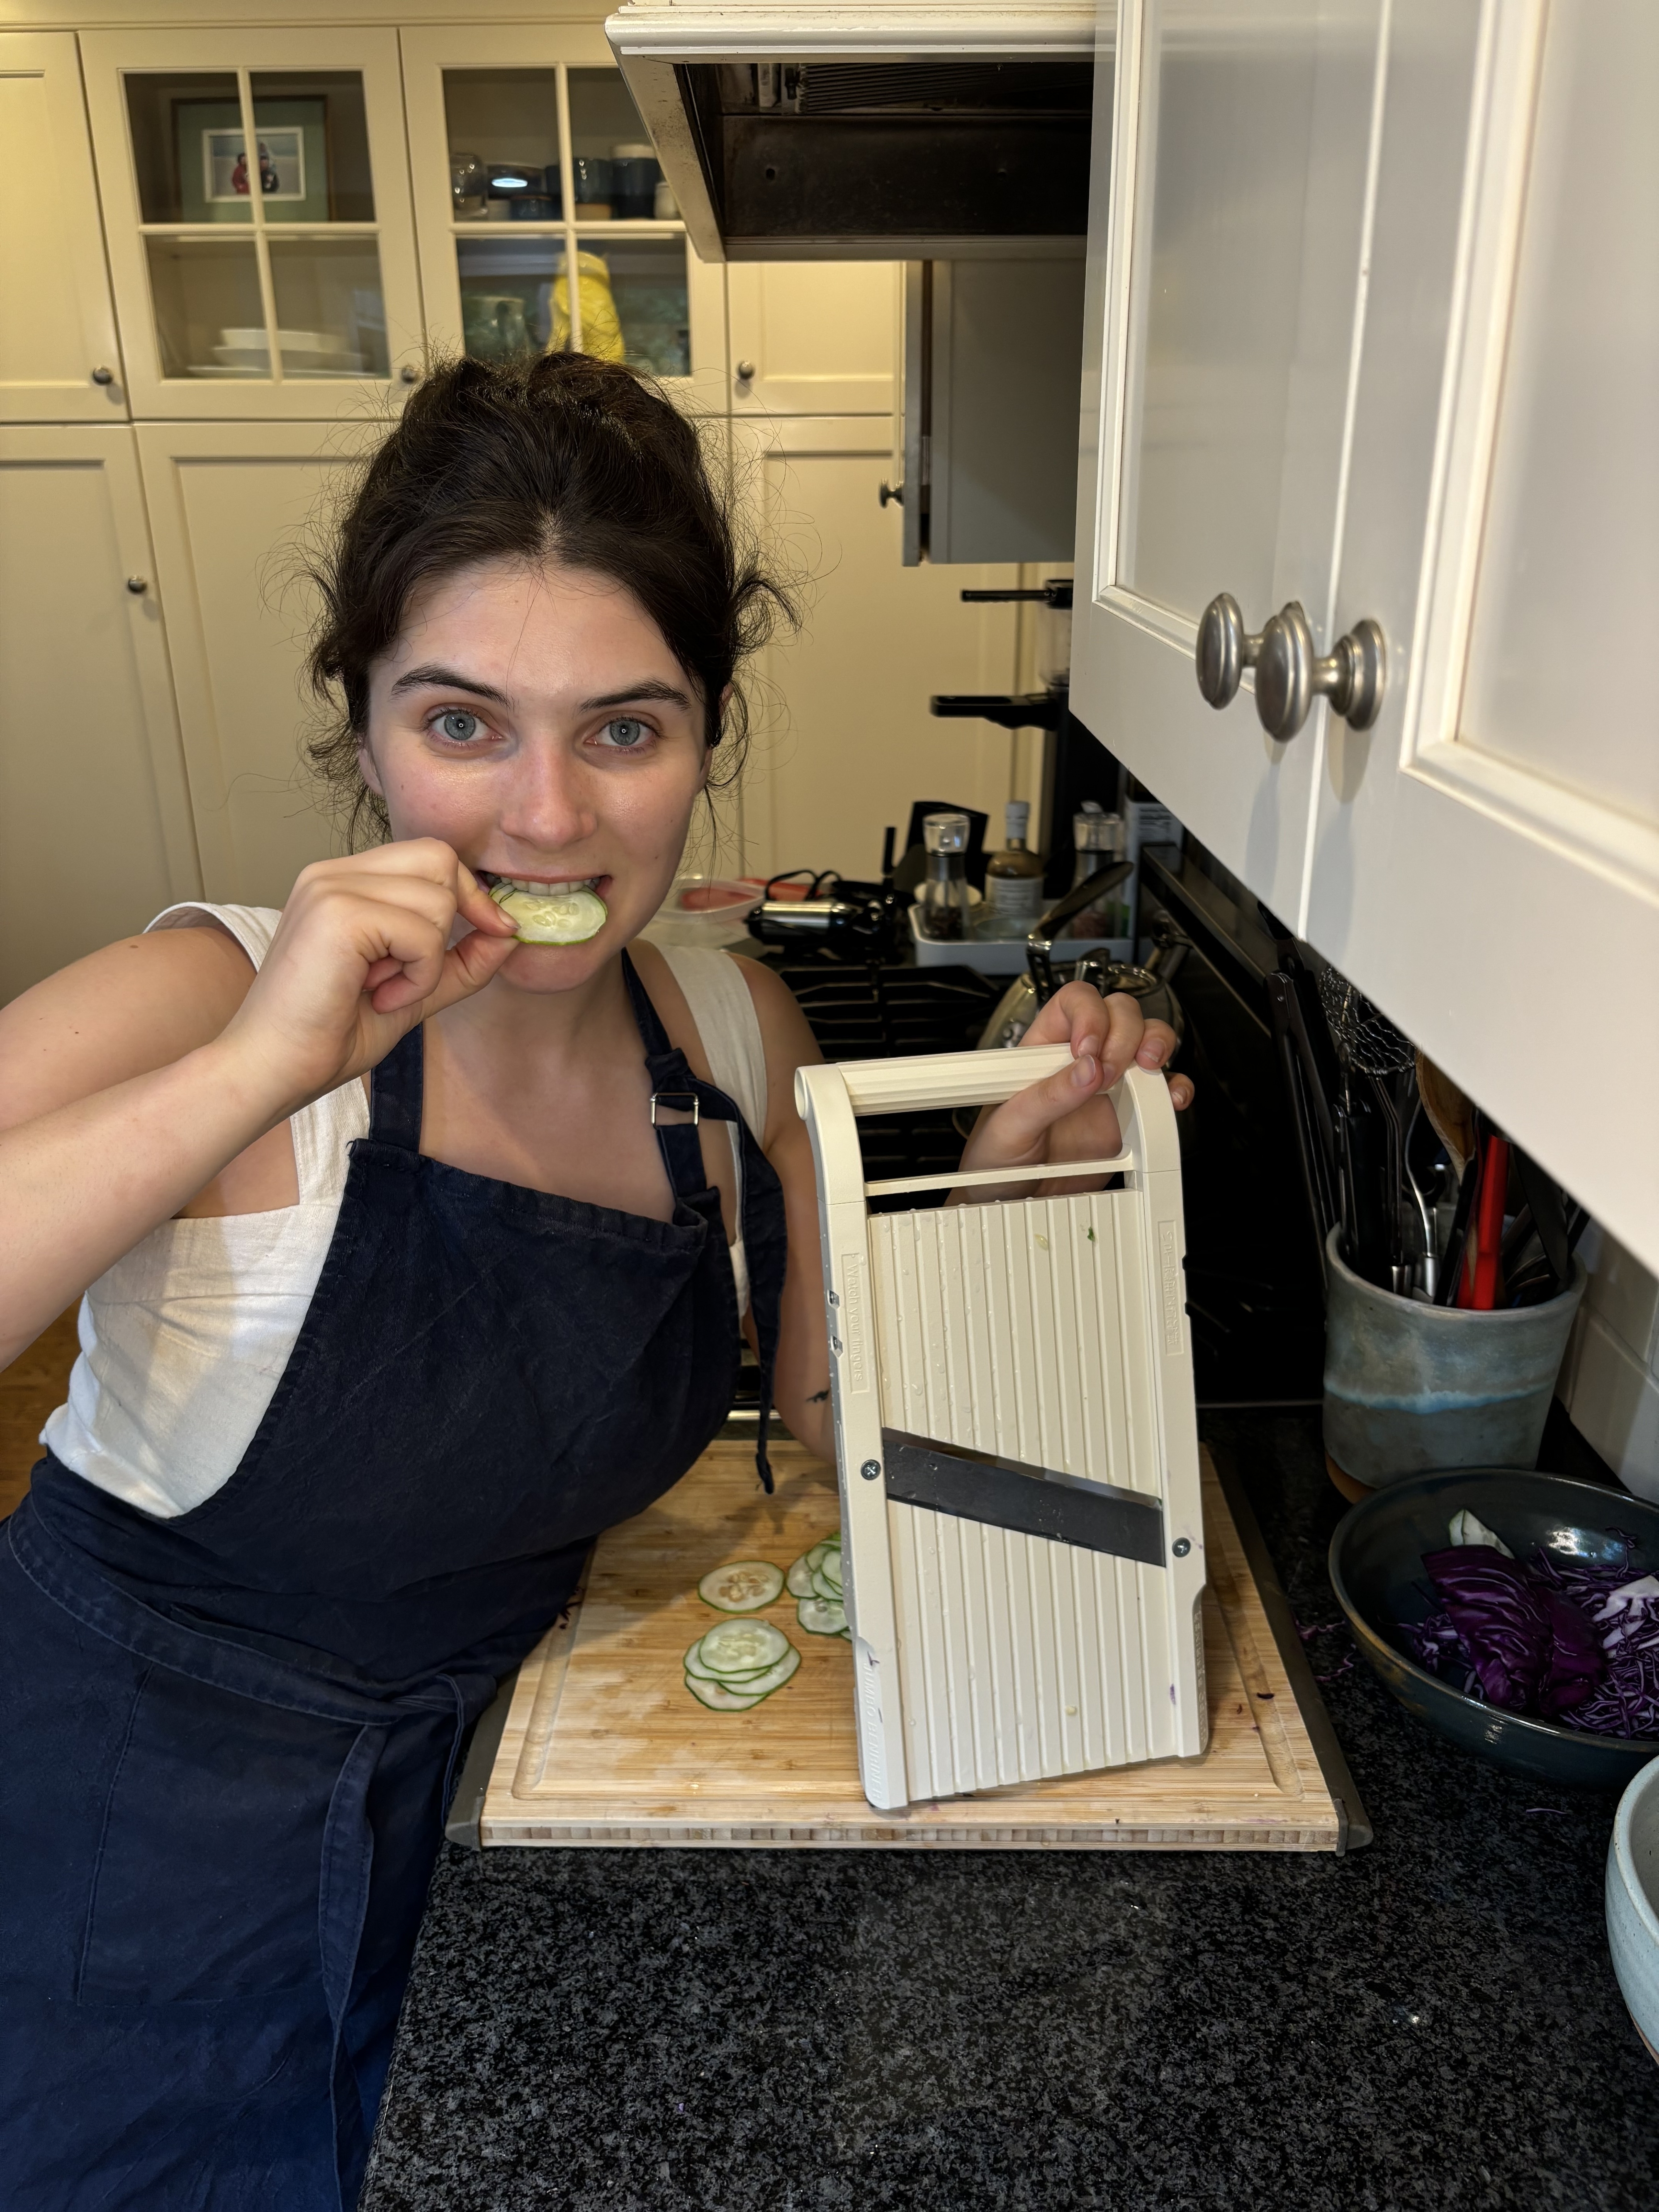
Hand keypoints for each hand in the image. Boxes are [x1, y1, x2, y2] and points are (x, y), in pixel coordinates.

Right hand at [215, 841, 519, 1110]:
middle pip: (439, 859)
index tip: (494, 933)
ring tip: (385, 990)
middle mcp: (333, 873)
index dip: (470, 894)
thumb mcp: (415, 991)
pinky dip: (417, 975)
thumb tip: (510, 934)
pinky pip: (422, 933)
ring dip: (429, 960)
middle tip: (417, 972)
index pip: (430, 856)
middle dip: (455, 919)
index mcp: (343, 882)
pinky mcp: (338, 914)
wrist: (273, 1070)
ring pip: (437, 899)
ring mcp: (331, 888)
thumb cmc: (329, 1035)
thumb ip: (461, 962)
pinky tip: (377, 996)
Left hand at [953, 982, 1191, 1202]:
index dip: (1088, 1014)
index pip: (1074, 1002)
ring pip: (1147, 1040)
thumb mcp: (1008, 1126)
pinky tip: (1170, 1098)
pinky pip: (1164, 1089)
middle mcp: (1080, 1061)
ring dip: (1155, 1046)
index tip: (1086, 1048)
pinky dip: (1176, 1088)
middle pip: (1119, 1013)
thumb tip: (1085, 1070)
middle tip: (1107, 1076)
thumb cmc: (996, 1158)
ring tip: (1146, 1070)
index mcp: (1042, 1050)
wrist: (1011, 1203)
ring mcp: (1109, 1087)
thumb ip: (1047, 1096)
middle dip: (1124, 1035)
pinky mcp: (1130, 1116)